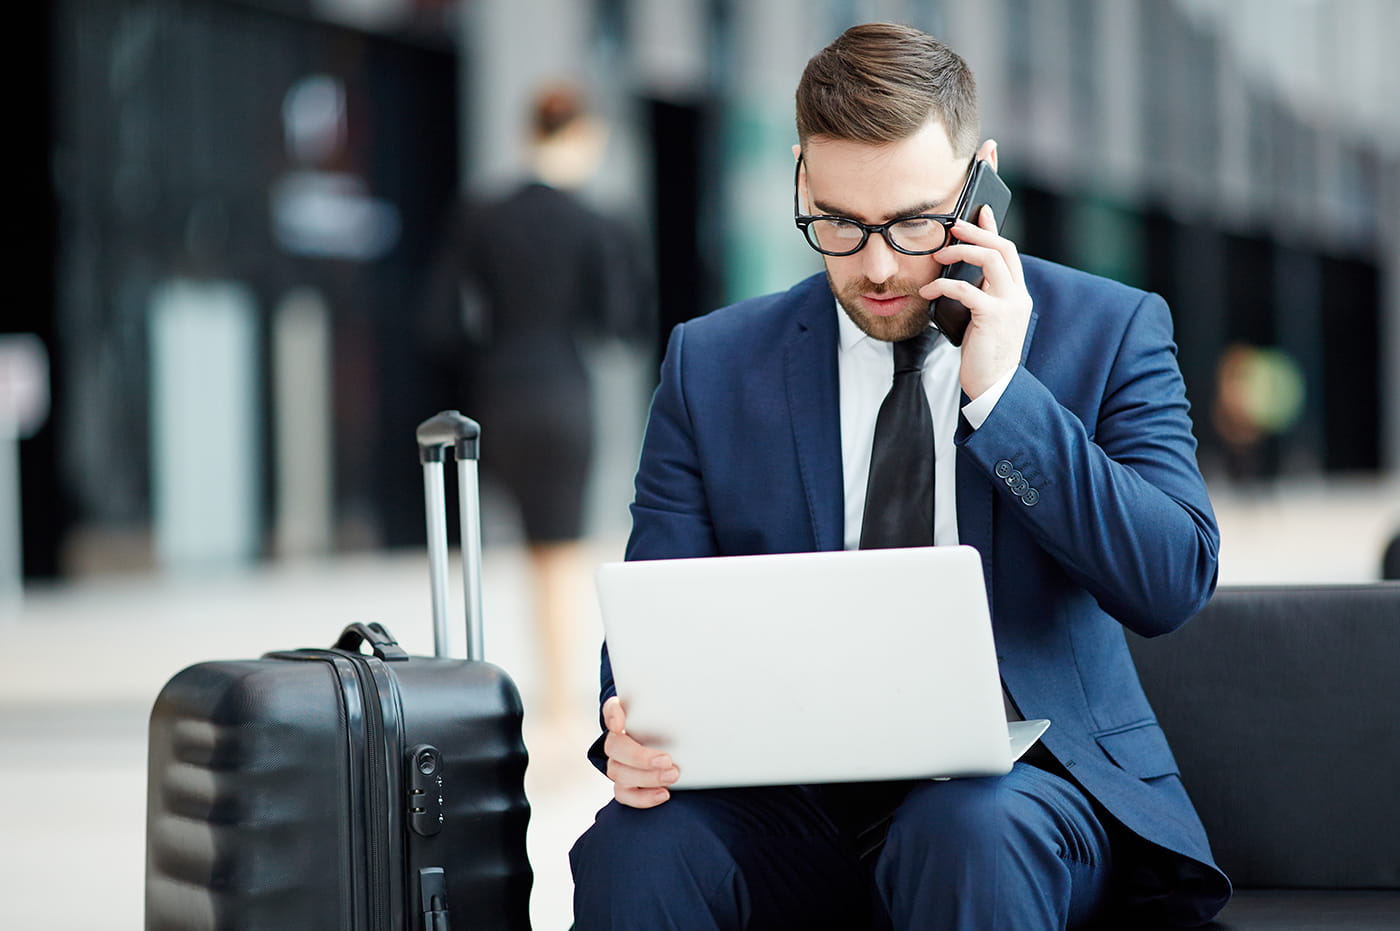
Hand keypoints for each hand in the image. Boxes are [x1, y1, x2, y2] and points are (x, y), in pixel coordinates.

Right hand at [601, 696, 679, 807]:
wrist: (679, 753)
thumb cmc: (678, 730)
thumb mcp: (680, 717)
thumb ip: (682, 711)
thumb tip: (704, 706)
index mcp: (628, 717)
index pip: (612, 709)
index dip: (613, 716)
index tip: (620, 725)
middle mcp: (618, 740)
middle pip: (615, 746)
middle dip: (639, 756)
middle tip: (666, 760)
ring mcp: (618, 763)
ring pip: (618, 772)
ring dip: (647, 777)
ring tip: (673, 776)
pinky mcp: (624, 785)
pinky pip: (624, 794)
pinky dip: (643, 797)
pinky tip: (664, 794)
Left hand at [919, 204, 1032, 399]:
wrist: (994, 387)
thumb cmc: (984, 355)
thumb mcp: (984, 319)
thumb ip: (981, 296)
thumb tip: (960, 276)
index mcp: (1017, 294)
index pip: (1008, 251)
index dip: (993, 229)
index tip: (980, 211)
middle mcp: (1018, 296)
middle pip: (1002, 248)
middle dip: (976, 232)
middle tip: (953, 227)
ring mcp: (1009, 305)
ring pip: (990, 260)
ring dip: (961, 252)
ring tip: (939, 256)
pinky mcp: (993, 317)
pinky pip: (966, 290)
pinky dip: (944, 287)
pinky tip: (928, 293)